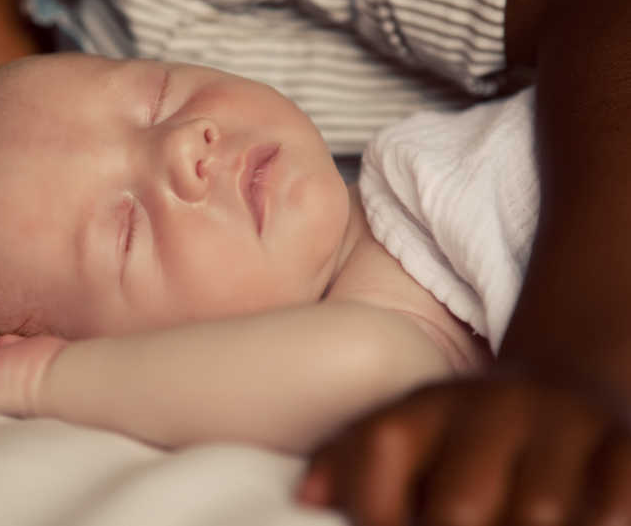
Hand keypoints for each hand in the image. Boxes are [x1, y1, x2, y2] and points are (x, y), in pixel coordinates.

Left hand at [297, 373, 630, 525]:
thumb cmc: (465, 436)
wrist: (563, 392)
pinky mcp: (623, 447)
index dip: (379, 513)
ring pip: (538, 514)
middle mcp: (492, 409)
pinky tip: (580, 521)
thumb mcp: (406, 433)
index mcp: (429, 407)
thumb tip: (306, 497)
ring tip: (509, 520)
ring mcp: (563, 426)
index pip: (382, 453)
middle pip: (458, 507)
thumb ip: (352, 463)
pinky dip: (597, 520)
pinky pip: (611, 508)